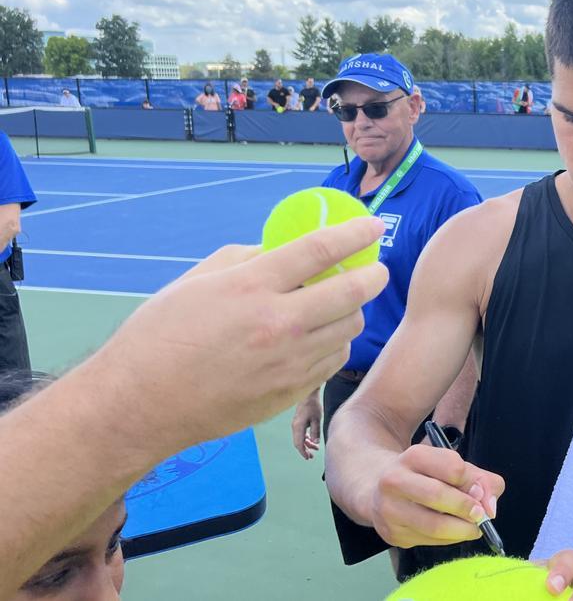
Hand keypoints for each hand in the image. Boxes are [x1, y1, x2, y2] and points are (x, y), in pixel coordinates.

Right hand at [92, 217, 387, 449]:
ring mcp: (288, 362)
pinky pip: (332, 361)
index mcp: (251, 286)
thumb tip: (284, 249)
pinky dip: (335, 344)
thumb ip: (247, 259)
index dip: (355, 233)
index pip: (320, 249)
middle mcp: (278, 323)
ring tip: (340, 305)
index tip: (374, 225)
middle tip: (375, 271)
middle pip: (352, 293)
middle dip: (373, 276)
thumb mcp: (197, 280)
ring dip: (352, 312)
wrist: (142, 403)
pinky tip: (321, 338)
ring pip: (348, 329)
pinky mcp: (290, 392)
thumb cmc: (160, 335)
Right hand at [292, 391, 322, 458]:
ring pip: (299, 438)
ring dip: (307, 444)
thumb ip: (315, 432)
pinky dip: (306, 438)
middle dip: (304, 450)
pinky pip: (300, 434)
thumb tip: (315, 443)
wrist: (308, 395)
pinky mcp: (298, 422)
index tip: (308, 457)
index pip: (299, 443)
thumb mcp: (317, 419)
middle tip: (311, 457)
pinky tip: (312, 441)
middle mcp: (294, 427)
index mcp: (298, 427)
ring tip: (315, 449)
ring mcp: (295, 424)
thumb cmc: (313, 406)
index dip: (303, 452)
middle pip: (298, 442)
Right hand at [371, 444, 503, 548]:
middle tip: (481, 515)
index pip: (452, 467)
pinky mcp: (392, 533)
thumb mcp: (450, 466)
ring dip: (461, 530)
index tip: (481, 493)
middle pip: (438, 495)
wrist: (377, 488)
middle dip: (466, 508)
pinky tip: (454, 532)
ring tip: (474, 528)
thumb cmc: (424, 476)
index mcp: (414, 456)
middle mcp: (395, 480)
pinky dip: (449, 540)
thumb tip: (489, 505)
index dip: (473, 482)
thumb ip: (479, 479)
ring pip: (433, 525)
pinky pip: (428, 541)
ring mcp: (390, 509)